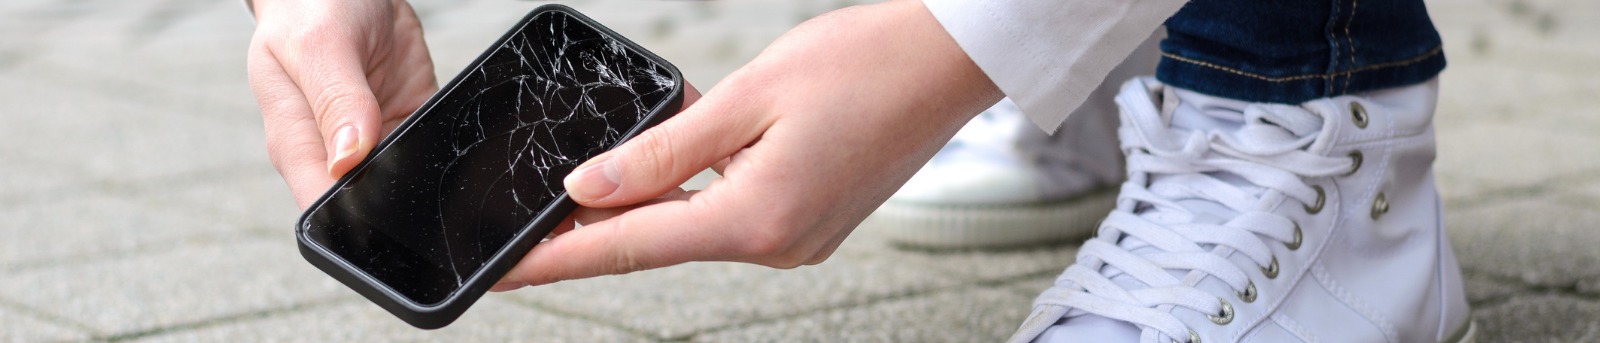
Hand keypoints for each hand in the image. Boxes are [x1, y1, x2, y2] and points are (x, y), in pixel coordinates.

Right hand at [246, 0, 437, 207]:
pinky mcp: (409, 120)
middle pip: (368, 204)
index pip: (321, 205)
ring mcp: (374, 138)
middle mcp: (333, 149)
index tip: (385, 212)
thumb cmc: (311, 7)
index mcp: (296, 141)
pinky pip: (431, 147)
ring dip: (424, 176)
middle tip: (422, 180)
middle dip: (395, 206)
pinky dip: (443, 147)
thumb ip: (334, 100)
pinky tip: (449, 136)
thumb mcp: (317, 44)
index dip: (353, 220)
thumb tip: (346, 161)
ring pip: (405, 181)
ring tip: (437, 154)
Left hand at [495, 0, 1001, 288]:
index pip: (628, 247)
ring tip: (616, 167)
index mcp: (755, 220)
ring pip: (697, 227)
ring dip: (655, 200)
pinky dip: (699, 192)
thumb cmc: (862, 64)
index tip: (504, 271)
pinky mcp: (814, 225)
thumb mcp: (746, 97)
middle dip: (600, 223)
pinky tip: (683, 159)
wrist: (947, 63)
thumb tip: (588, 189)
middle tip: (540, 206)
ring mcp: (800, 242)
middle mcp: (778, 246)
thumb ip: (661, 150)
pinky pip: (733, 216)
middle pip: (661, 240)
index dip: (556, 260)